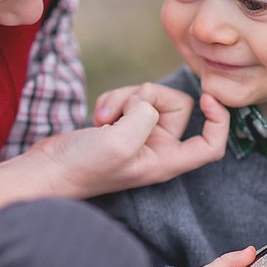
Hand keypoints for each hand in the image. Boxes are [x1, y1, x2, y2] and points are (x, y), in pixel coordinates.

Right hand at [32, 90, 228, 197]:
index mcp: (165, 161)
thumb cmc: (82, 167)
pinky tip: (98, 117)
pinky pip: (129, 99)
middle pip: (177, 106)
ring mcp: (139, 135)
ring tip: (104, 119)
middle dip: (149, 97)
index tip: (208, 98)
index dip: (219, 121)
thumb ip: (143, 117)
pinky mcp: (121, 125)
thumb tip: (147, 101)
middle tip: (125, 111)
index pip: (211, 145)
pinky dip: (114, 101)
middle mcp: (157, 148)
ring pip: (149, 98)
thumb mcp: (118, 143)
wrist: (47, 169)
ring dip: (126, 98)